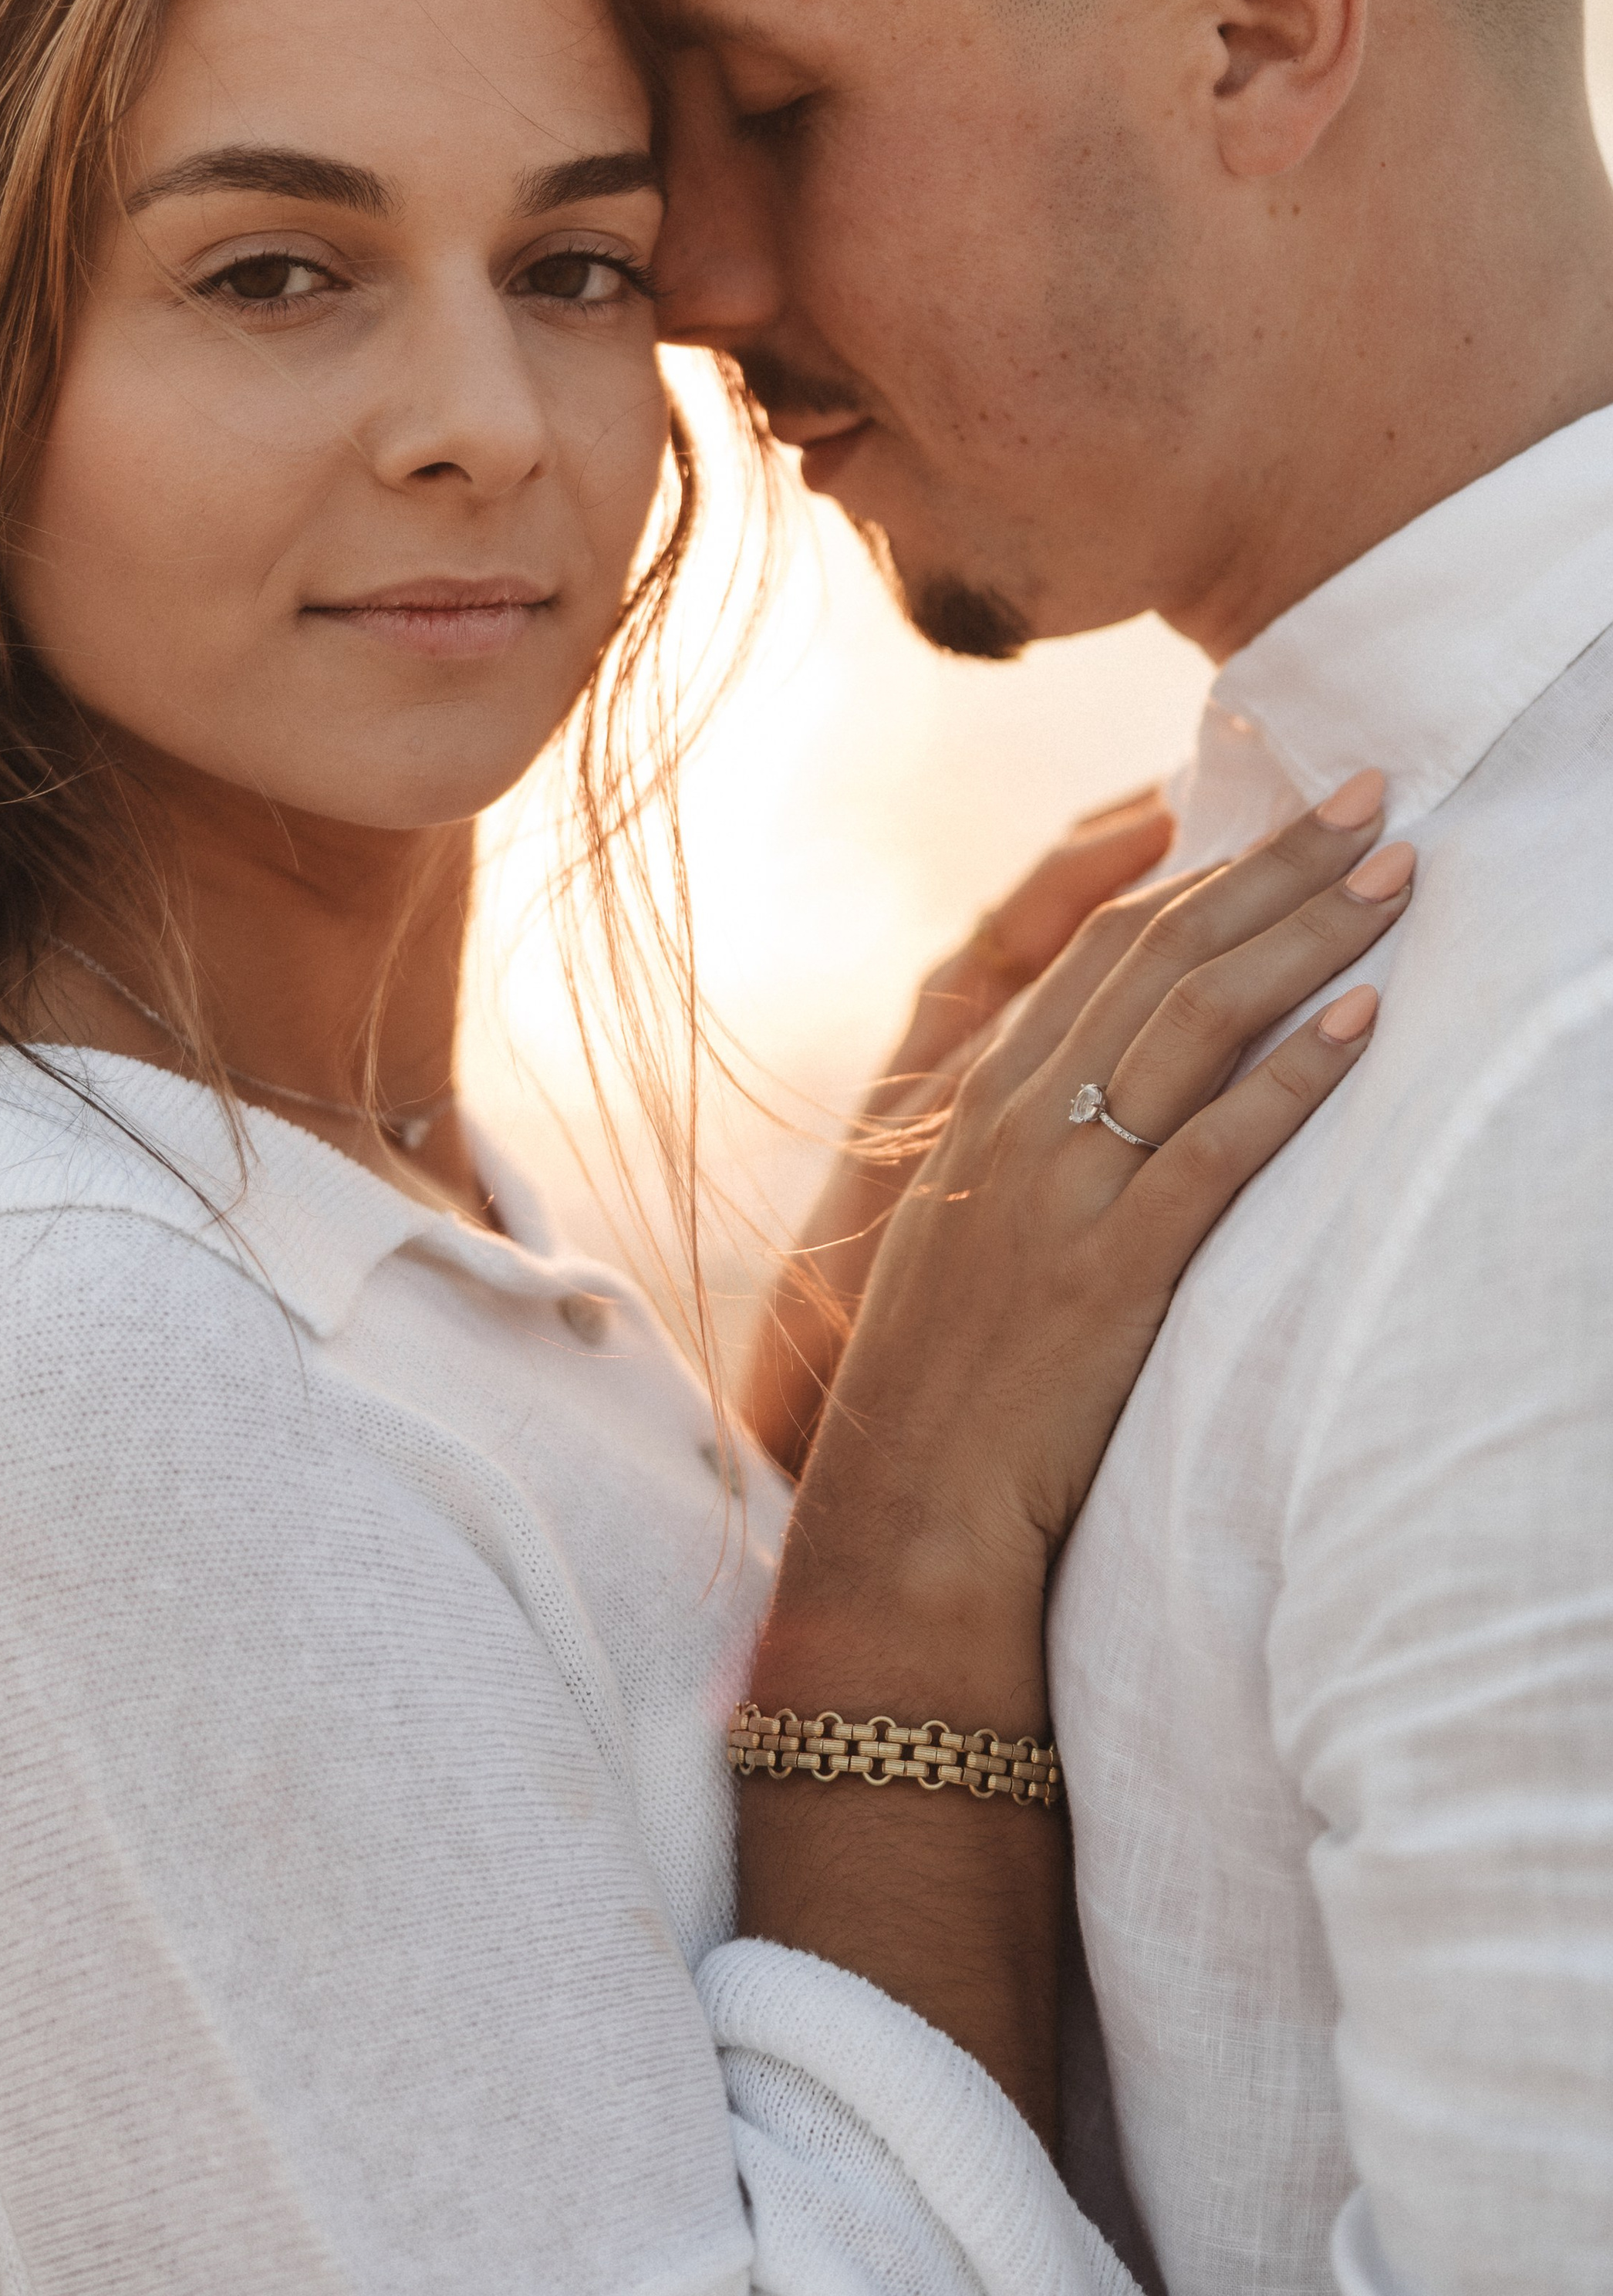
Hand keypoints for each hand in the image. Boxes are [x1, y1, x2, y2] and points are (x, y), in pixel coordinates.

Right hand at [795, 778, 1406, 1616]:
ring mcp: (1061, 1188)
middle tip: (1372, 794)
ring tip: (1394, 878)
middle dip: (1276, 862)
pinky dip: (1290, 1080)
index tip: (1291, 810)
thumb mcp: (970, 1221)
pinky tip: (1363, 1023)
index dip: (1211, 863)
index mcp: (984, 1093)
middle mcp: (1018, 1116)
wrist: (905, 1505)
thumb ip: (1035, 1132)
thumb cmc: (949, 1375)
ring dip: (1303, 936)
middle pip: (1161, 949)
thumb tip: (1131, 1066)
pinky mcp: (1107, 1270)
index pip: (1108, 937)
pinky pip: (1213, 1150)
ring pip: (1191, 1021)